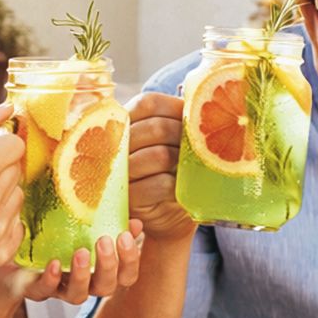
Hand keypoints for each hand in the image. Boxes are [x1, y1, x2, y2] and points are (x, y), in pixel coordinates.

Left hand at [0, 219, 144, 304]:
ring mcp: (58, 288)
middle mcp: (82, 282)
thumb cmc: (51, 235)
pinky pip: (45, 290)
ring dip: (82, 274)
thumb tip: (132, 216)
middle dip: (109, 265)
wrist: (9, 252)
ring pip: (79, 295)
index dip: (130, 259)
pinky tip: (54, 263)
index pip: (125, 274)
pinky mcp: (34, 288)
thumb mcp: (78, 225)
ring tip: (81, 252)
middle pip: (107, 287)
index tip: (126, 234)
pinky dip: (52, 278)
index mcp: (98, 269)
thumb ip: (105, 221)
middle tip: (104, 241)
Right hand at [126, 93, 195, 241]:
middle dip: (182, 137)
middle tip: (196, 147)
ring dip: (181, 162)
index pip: (147, 103)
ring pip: (158, 155)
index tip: (192, 120)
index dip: (174, 108)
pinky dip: (177, 185)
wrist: (169, 214)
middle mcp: (117, 145)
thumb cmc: (173, 170)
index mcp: (127, 123)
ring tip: (188, 167)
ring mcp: (120, 172)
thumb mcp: (174, 141)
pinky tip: (181, 187)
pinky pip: (159, 183)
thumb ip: (178, 121)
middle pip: (155, 128)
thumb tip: (200, 104)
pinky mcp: (128, 198)